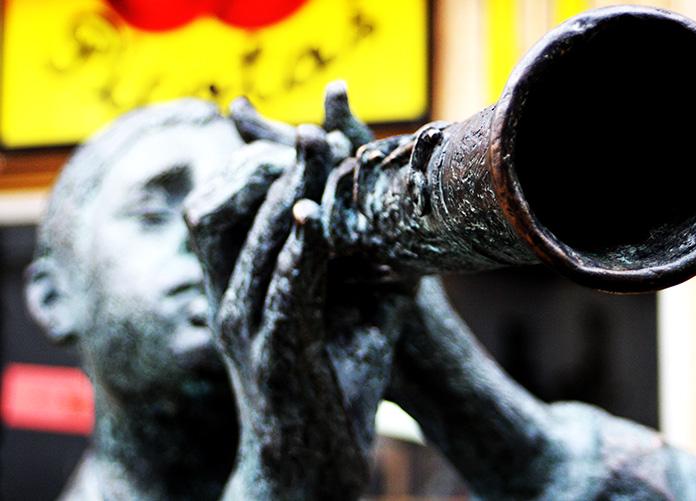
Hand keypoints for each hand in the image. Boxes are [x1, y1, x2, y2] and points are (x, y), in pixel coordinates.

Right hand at [185, 92, 411, 499]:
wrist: (310, 467)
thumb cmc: (332, 386)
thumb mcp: (349, 317)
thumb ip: (367, 271)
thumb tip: (406, 225)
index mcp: (240, 289)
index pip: (224, 209)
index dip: (258, 169)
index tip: (311, 143)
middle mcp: (231, 302)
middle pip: (231, 212)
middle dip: (274, 166)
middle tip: (315, 131)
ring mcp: (246, 327)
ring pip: (254, 241)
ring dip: (289, 192)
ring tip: (319, 149)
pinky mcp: (273, 353)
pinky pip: (280, 289)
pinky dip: (299, 248)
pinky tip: (317, 216)